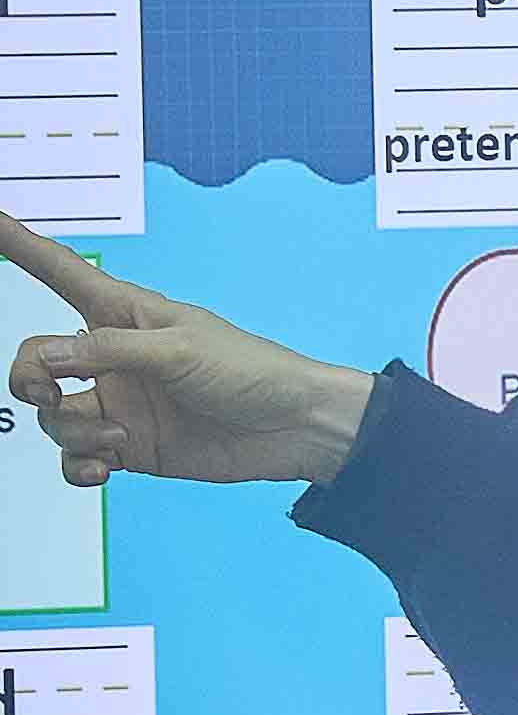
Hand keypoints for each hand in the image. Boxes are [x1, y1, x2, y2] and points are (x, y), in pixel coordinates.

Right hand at [0, 215, 371, 491]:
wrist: (292, 429)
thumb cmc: (249, 371)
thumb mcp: (177, 350)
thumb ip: (106, 351)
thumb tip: (44, 358)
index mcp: (122, 314)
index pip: (59, 271)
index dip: (20, 246)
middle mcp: (111, 358)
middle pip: (35, 361)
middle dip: (28, 377)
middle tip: (51, 391)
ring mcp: (119, 404)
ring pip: (54, 417)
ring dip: (72, 432)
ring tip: (117, 439)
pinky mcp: (131, 448)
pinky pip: (78, 457)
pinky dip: (80, 465)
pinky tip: (104, 468)